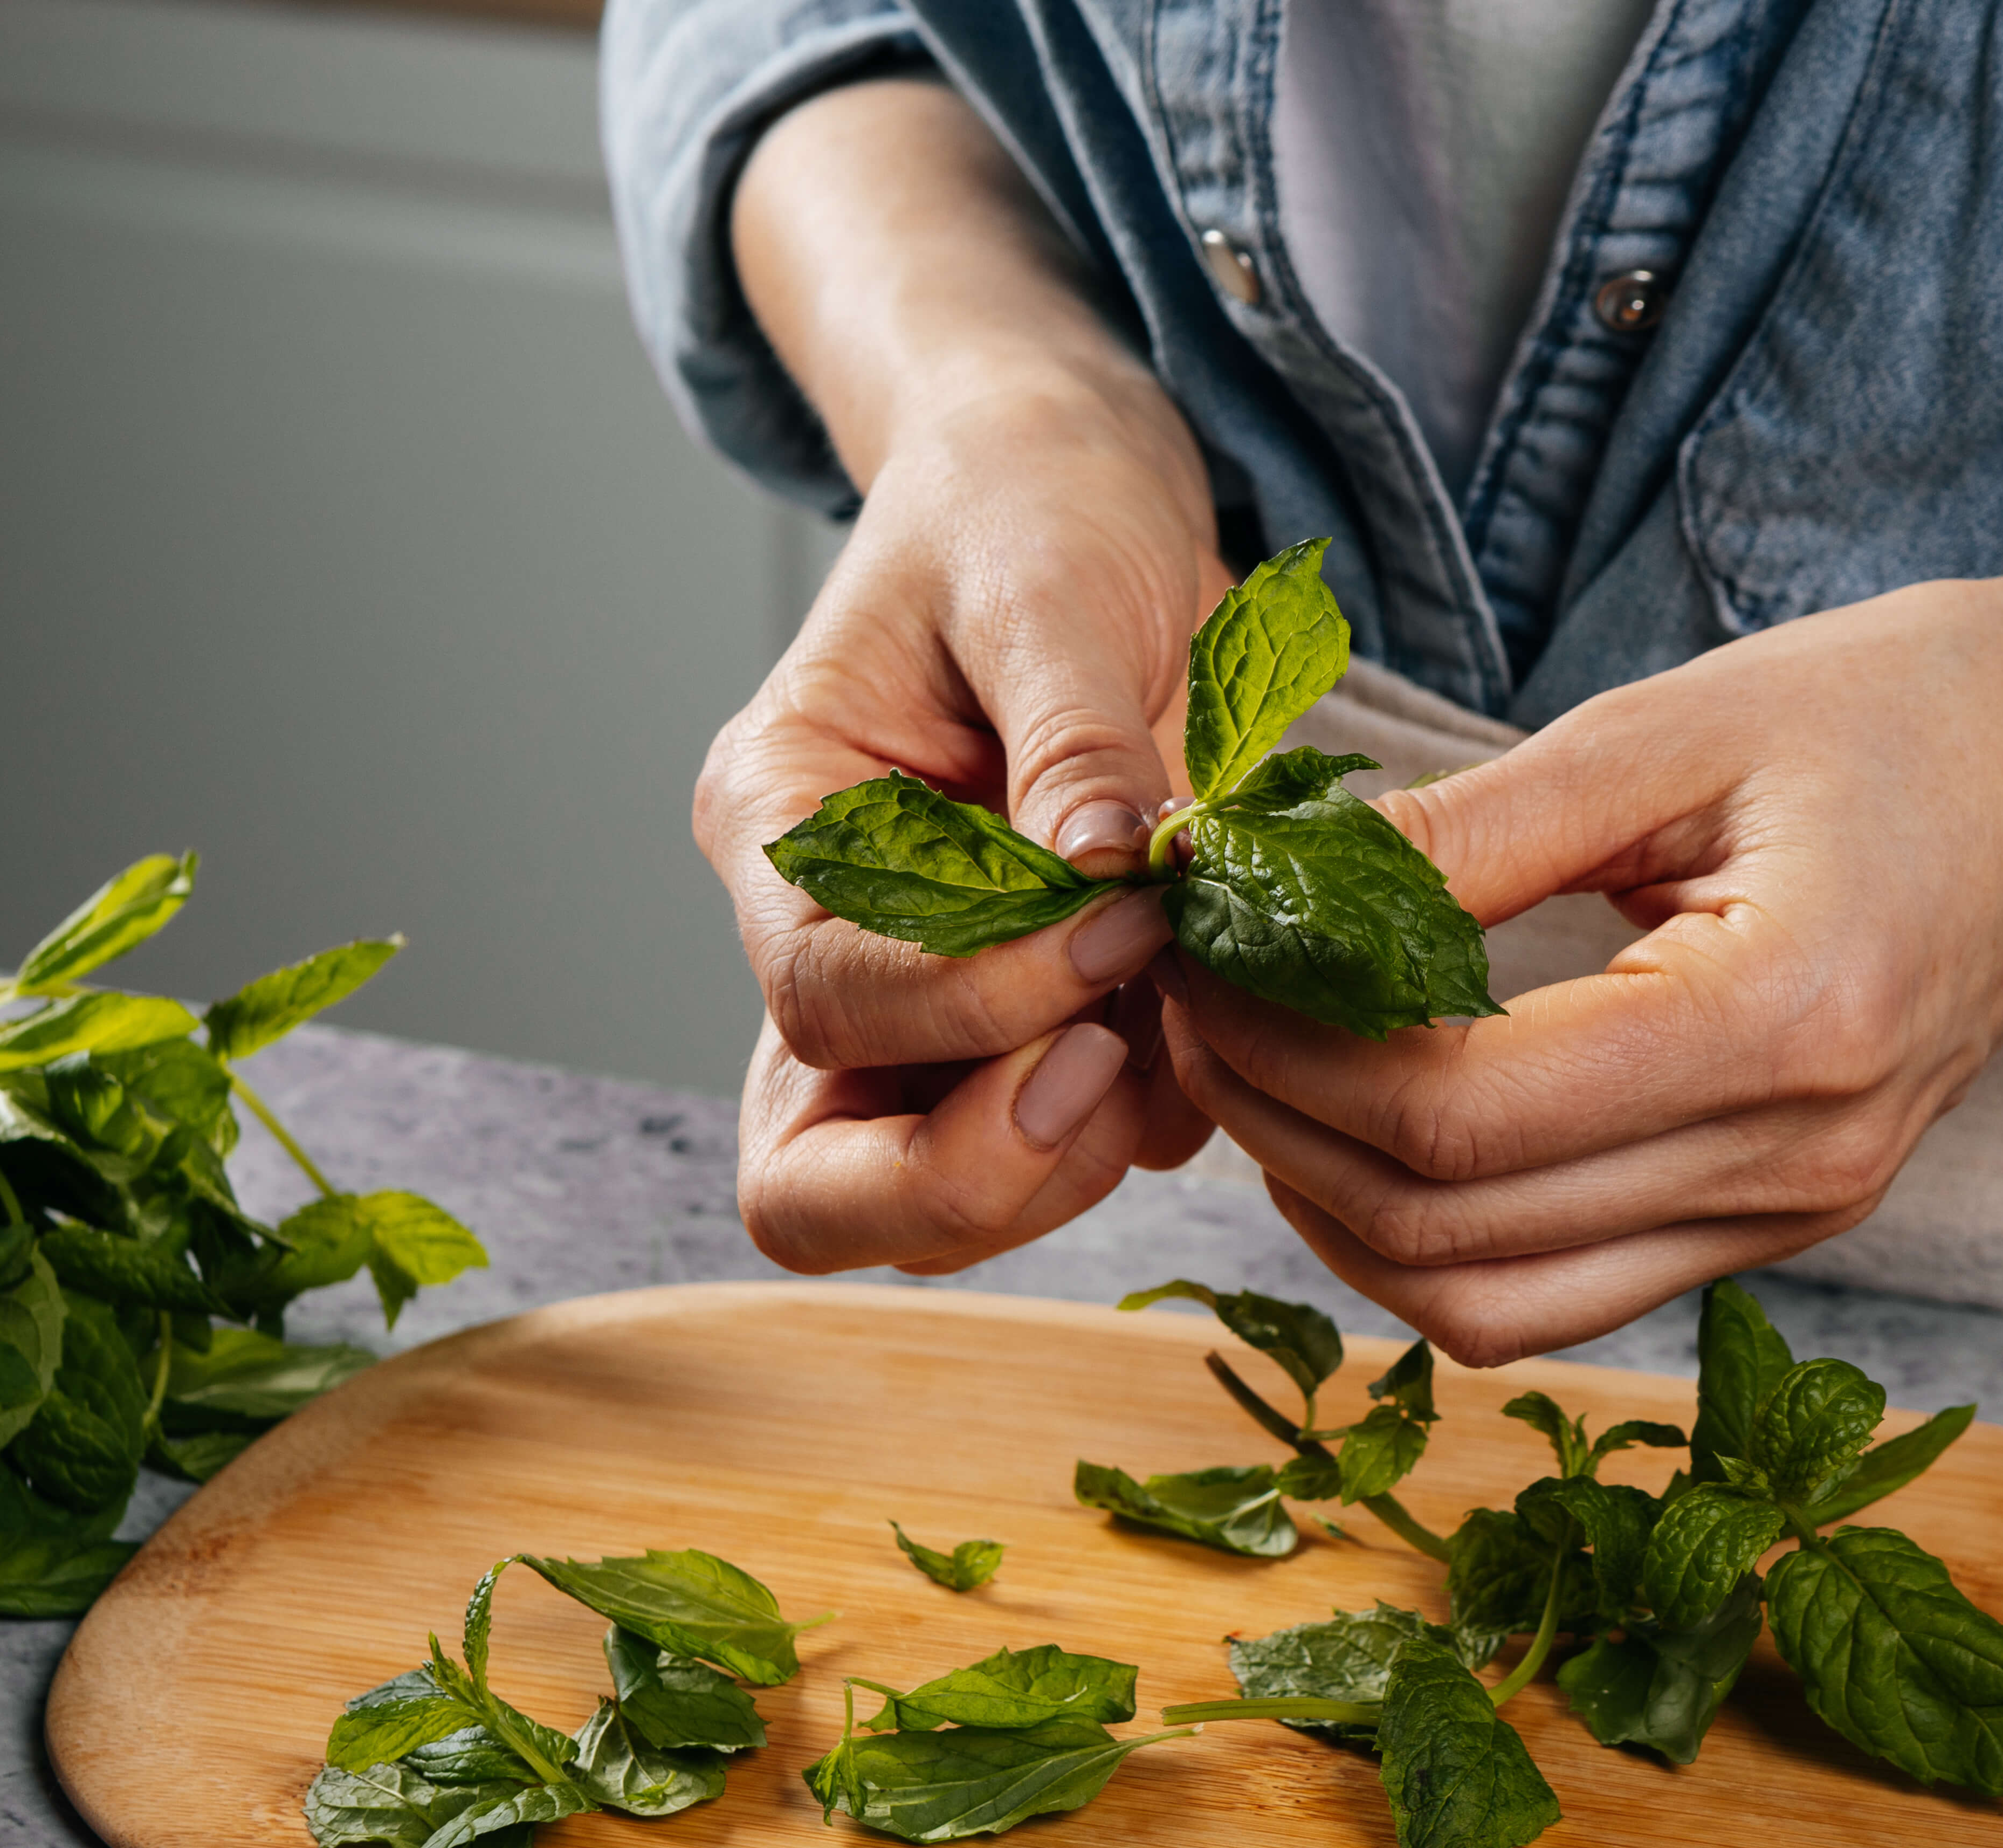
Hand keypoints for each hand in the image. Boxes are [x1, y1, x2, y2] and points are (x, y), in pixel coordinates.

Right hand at [700, 80, 1219, 1272]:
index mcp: (779, 822)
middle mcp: (826, 944)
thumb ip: (1070, 736)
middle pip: (820, 1182)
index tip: (1121, 928)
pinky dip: (1154, 1118)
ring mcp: (926, 1008)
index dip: (974, 1001)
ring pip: (943, 1203)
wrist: (1083, 488)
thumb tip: (1098, 871)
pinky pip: (1073, 1149)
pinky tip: (1223, 1007)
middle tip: (1114, 1070)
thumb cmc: (1031, 505)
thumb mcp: (1048, 581)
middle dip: (970, 1174)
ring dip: (1079, 1151)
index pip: (825, 996)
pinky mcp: (1032, 1027)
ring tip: (1193, 1008)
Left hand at [1154, 573, 2002, 1360]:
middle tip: (1189, 1004)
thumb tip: (1267, 889)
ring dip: (1336, 1209)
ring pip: (1486, 1308)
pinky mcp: (1774, 1223)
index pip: (1461, 1118)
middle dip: (1279, 1129)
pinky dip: (1427, 1231)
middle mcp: (1798, 1161)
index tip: (1198, 954)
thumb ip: (1471, 828)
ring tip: (1258, 1067)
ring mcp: (1793, 1216)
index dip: (1288, 1052)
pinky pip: (1551, 1291)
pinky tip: (1366, 1116)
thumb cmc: (1908, 712)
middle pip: (1449, 1234)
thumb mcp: (1678, 726)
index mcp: (1786, 1023)